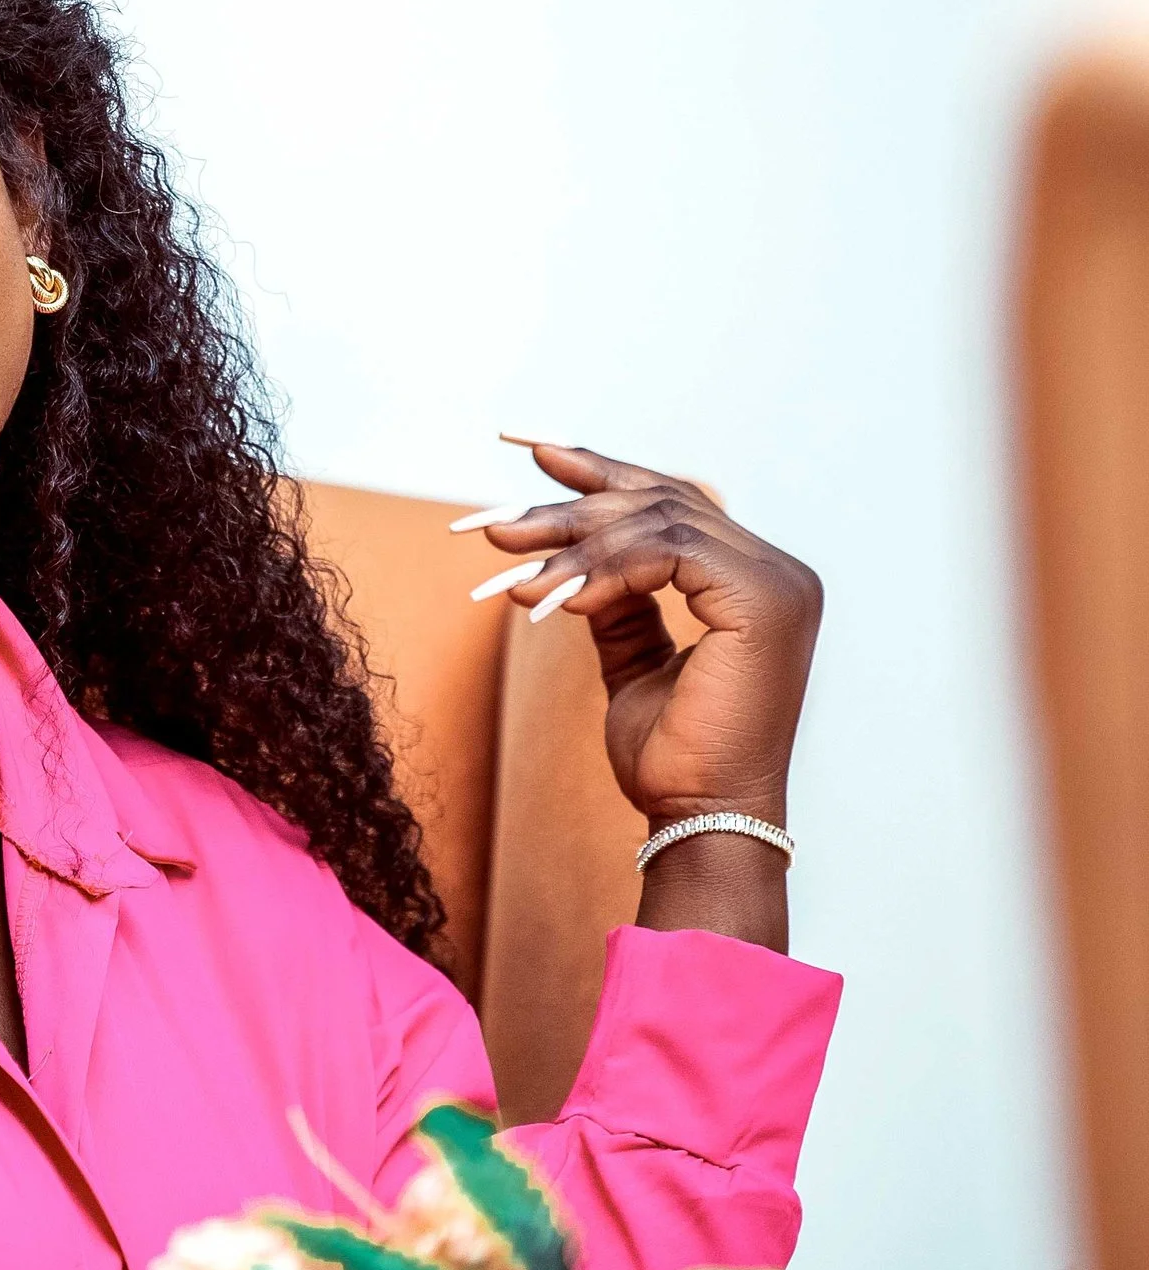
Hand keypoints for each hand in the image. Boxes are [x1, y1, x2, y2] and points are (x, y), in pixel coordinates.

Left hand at [463, 439, 821, 942]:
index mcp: (755, 581)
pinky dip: (602, 569)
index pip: (676, 501)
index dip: (604, 470)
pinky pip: (666, 554)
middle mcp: (778, 571)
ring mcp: (778, 584)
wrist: (698, 818)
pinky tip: (553, 596)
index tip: (529, 450)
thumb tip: (572, 554)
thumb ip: (619, 601)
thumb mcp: (633, 662)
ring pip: (657, 522)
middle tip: (492, 522)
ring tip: (504, 558)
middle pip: (661, 503)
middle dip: (567, 505)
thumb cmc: (670, 758)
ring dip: (569, 539)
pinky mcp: (763, 602)